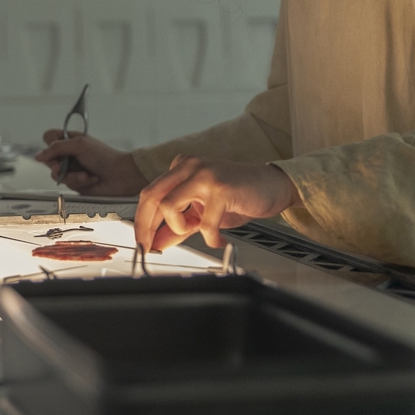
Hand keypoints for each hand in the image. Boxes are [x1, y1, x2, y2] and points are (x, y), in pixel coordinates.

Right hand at [34, 131, 145, 195]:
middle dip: (56, 164)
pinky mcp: (76, 182)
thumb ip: (57, 148)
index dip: (49, 144)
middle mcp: (69, 154)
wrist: (121, 175)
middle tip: (61, 166)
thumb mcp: (79, 145)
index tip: (55, 148)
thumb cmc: (105, 156)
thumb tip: (39, 155)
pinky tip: (90, 179)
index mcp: (70, 140)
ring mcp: (72, 169)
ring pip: (56, 174)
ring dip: (71, 175)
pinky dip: (79, 181)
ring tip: (85, 174)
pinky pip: (67, 184)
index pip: (49, 138)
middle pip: (48, 158)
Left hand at [134, 155, 298, 251]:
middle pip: (151, 196)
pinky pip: (204, 222)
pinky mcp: (221, 188)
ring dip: (178, 227)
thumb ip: (179, 226)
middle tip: (150, 247)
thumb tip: (157, 242)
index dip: (141, 221)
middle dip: (145, 226)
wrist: (273, 186)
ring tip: (197, 231)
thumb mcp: (203, 212)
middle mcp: (189, 167)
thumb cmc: (239, 195)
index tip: (142, 242)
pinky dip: (209, 237)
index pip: (149, 194)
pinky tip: (218, 240)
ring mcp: (204, 175)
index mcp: (181, 168)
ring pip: (168, 205)